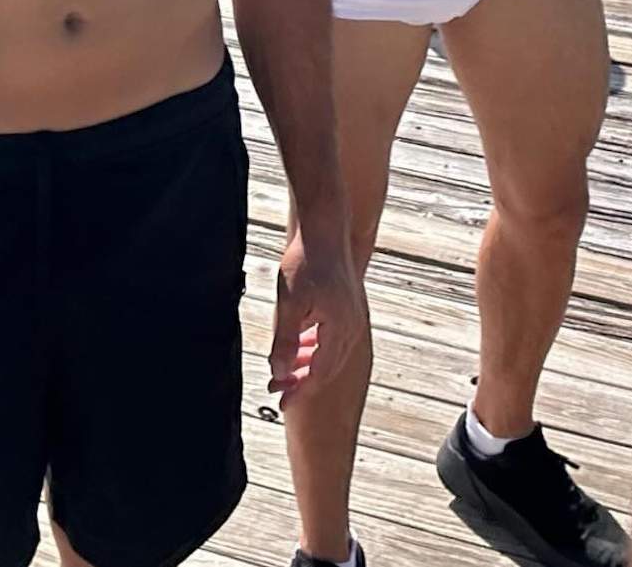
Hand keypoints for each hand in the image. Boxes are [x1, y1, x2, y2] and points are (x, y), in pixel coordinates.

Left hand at [268, 229, 363, 408]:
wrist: (324, 228)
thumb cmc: (305, 262)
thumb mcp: (289, 303)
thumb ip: (286, 341)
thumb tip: (280, 375)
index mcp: (339, 330)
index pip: (319, 375)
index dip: (299, 391)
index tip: (280, 403)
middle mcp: (352, 327)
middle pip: (327, 368)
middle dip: (302, 381)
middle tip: (278, 390)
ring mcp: (353, 317)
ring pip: (331, 354)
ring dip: (309, 365)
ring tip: (286, 371)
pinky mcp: (348, 306)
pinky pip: (333, 338)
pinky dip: (316, 347)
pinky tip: (301, 345)